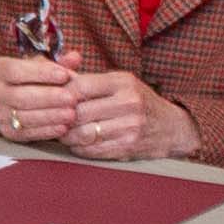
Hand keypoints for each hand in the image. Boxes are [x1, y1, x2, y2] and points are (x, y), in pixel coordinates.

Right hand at [0, 53, 76, 142]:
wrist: (24, 97)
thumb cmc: (35, 78)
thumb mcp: (45, 66)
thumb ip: (60, 62)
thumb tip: (75, 57)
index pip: (15, 70)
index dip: (41, 73)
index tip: (65, 75)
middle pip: (18, 96)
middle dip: (48, 97)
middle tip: (71, 98)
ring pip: (22, 117)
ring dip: (49, 116)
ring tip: (71, 114)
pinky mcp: (6, 132)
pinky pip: (26, 133)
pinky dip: (46, 131)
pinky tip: (63, 127)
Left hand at [50, 69, 197, 162]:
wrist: (172, 127)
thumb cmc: (138, 101)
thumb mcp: (120, 82)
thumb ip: (88, 78)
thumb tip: (54, 73)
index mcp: (123, 82)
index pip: (81, 86)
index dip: (61, 94)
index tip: (53, 99)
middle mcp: (128, 103)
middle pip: (79, 112)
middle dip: (61, 118)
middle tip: (52, 119)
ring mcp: (129, 127)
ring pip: (83, 134)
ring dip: (67, 136)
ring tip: (62, 132)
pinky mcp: (127, 147)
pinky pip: (92, 150)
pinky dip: (79, 148)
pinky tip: (76, 143)